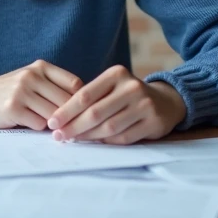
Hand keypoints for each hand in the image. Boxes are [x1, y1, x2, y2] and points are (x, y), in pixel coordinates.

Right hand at [0, 60, 82, 129]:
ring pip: (53, 114)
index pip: (74, 84)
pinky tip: (32, 125)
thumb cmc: (11, 92)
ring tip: (53, 128)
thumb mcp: (32, 80)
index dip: (82, 101)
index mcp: (40, 66)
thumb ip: (54, 87)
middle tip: (74, 128)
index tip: (83, 113)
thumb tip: (84, 106)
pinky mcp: (13, 108)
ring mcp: (21, 91)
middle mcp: (31, 76)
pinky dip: (39, 129)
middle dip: (71, 117)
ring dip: (55, 125)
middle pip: (66, 101)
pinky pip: (38, 124)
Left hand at [46, 65, 186, 144]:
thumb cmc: (127, 95)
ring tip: (73, 140)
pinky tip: (95, 142)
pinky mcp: (153, 123)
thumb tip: (61, 119)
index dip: (66, 110)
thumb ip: (90, 98)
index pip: (85, 94)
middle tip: (58, 136)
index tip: (52, 122)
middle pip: (95, 112)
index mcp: (116, 74)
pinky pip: (123, 137)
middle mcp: (131, 87)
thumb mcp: (111, 87)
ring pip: (109, 127)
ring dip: (88, 137)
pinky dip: (107, 142)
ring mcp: (144, 105)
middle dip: (73, 126)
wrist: (165, 101)